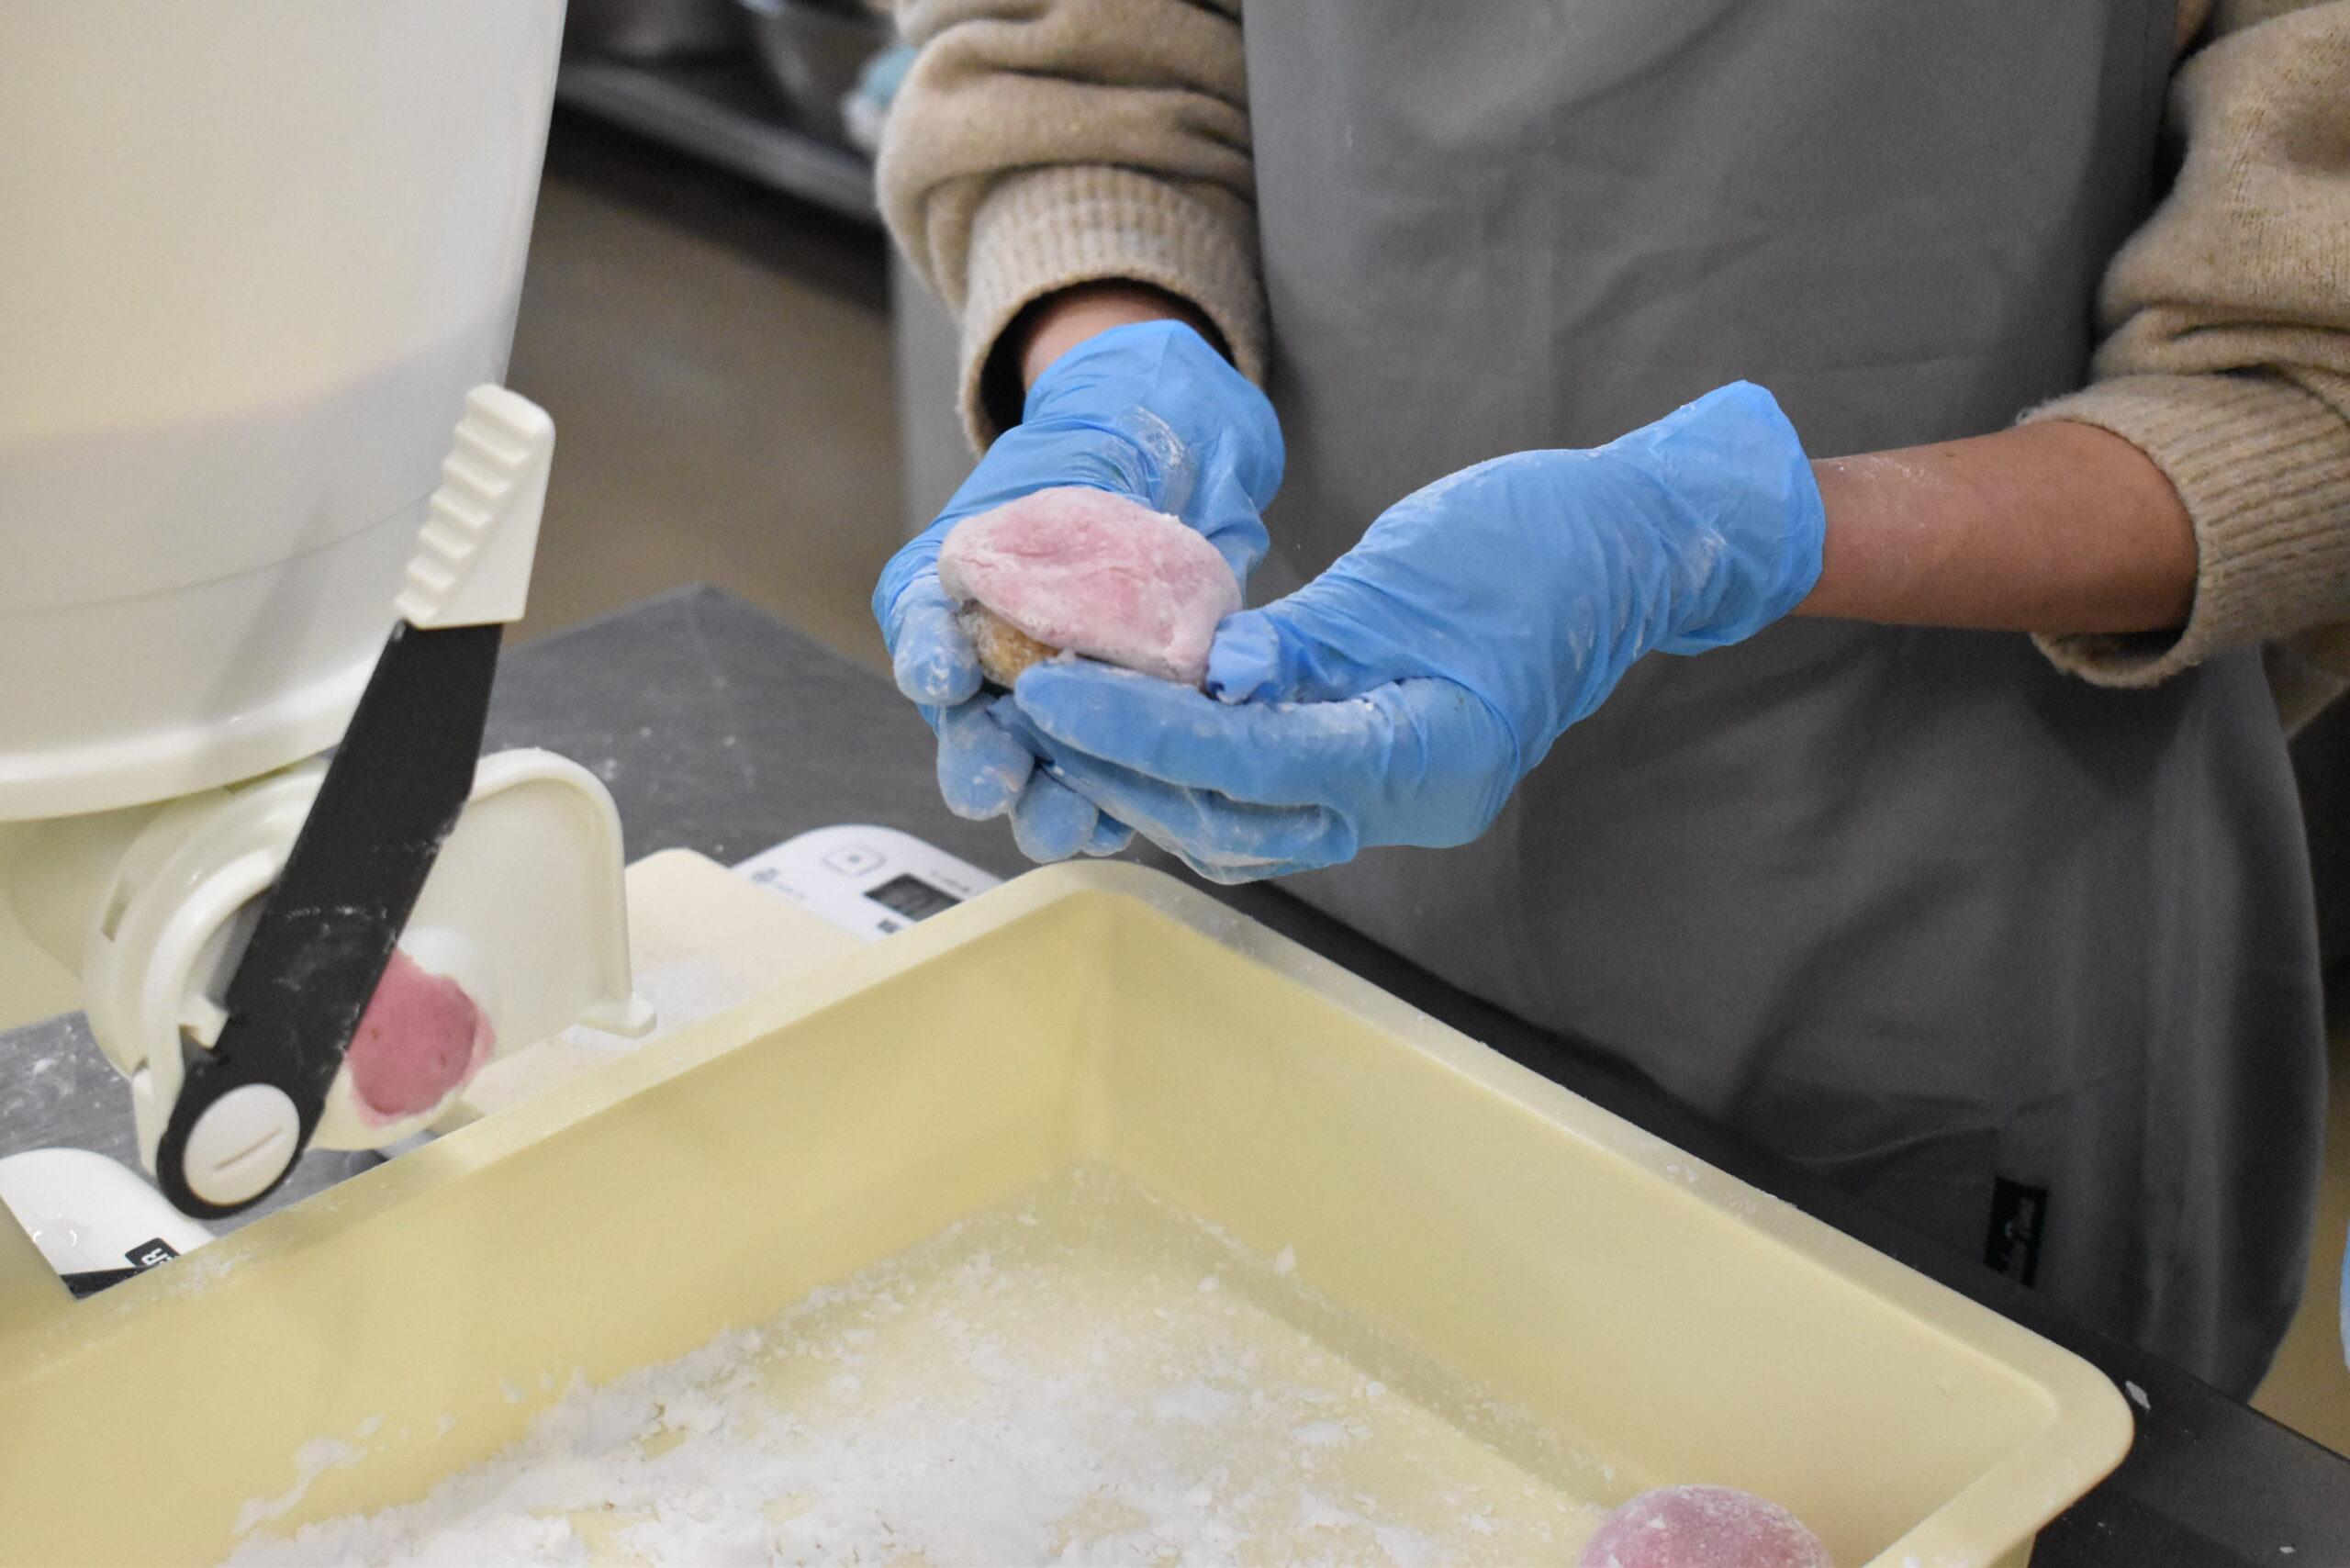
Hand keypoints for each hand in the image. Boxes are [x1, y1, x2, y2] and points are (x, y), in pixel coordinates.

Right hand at [873, 315, 1282, 861]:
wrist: (1168, 472)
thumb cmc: (1104, 459)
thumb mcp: (1081, 455)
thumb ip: (1074, 493)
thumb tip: (1071, 537)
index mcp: (952, 590)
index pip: (923, 630)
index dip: (930, 661)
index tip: (944, 678)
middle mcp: (986, 661)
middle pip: (968, 725)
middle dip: (980, 761)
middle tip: (994, 781)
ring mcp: (1046, 706)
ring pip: (1028, 773)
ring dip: (1045, 804)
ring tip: (1065, 820)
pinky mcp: (1109, 737)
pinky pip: (1097, 785)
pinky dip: (1108, 807)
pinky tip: (1124, 819)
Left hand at [1006, 382, 1824, 881]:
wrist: (1617, 549)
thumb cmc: (1535, 544)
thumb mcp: (1408, 574)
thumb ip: (1307, 639)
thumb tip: (1213, 677)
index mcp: (1432, 760)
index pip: (1257, 766)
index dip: (1145, 734)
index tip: (1052, 692)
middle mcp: (1406, 801)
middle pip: (1232, 817)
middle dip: (1119, 766)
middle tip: (1023, 709)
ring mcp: (1388, 794)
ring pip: (1235, 818)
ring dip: (1137, 772)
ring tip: (1047, 718)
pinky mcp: (1364, 763)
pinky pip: (1257, 782)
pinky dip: (1183, 753)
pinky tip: (1114, 712)